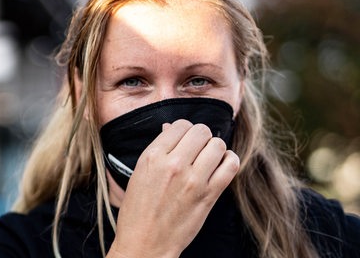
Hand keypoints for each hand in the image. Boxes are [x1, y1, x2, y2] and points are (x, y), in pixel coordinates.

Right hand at [107, 119, 239, 257]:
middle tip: (197, 150)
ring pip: (218, 144)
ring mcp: (193, 180)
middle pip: (201, 131)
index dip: (185, 131)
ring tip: (208, 159)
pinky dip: (229, 161)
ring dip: (215, 149)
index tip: (184, 141)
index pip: (180, 125)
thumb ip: (157, 149)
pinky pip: (231, 165)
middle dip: (201, 137)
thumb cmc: (138, 210)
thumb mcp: (139, 174)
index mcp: (152, 156)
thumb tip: (171, 127)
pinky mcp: (209, 195)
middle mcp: (173, 164)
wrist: (145, 244)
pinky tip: (221, 166)